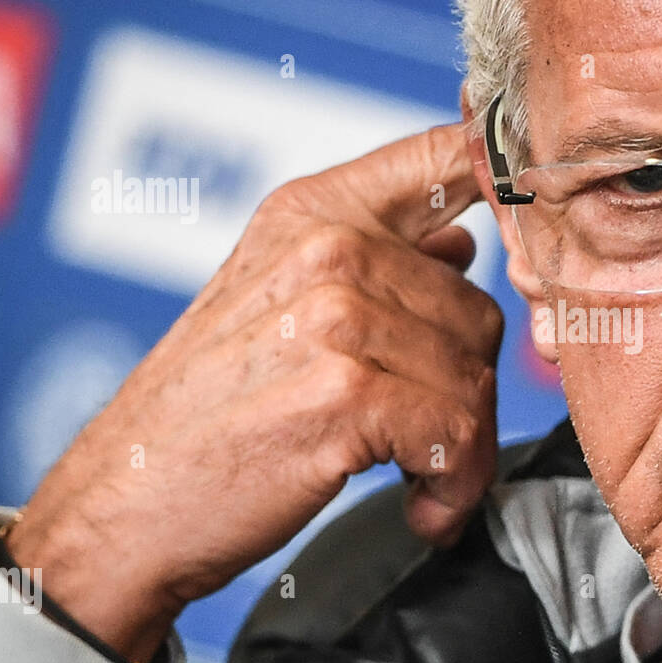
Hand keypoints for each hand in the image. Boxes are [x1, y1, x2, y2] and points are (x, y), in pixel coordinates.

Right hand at [5, 121, 501, 662]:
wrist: (125, 504)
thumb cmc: (209, 412)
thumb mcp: (277, 301)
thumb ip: (375, 255)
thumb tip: (465, 236)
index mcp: (317, 210)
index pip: (451, 156)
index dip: (517, 191)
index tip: (535, 246)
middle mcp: (330, 246)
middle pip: (484, 309)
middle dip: (468, 390)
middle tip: (434, 442)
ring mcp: (338, 313)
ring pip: (477, 377)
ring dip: (463, 450)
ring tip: (421, 480)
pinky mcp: (348, 390)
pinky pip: (459, 434)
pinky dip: (453, 486)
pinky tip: (421, 507)